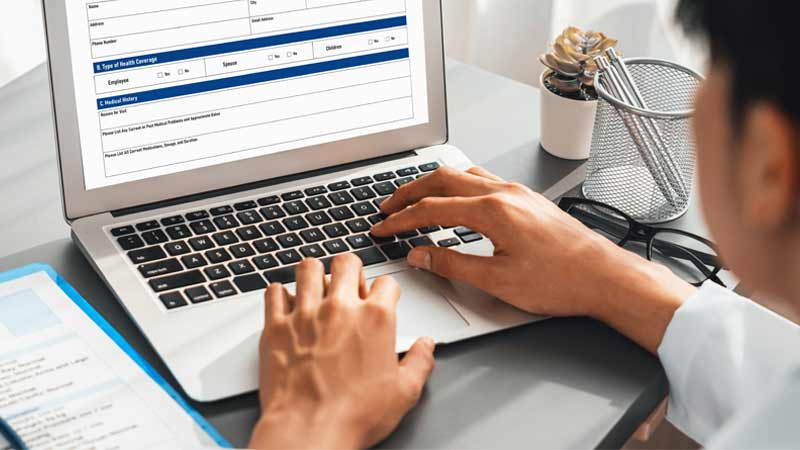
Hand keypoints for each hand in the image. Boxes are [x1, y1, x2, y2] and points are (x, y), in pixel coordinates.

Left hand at [248, 255, 435, 449]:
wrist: (309, 431)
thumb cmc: (353, 415)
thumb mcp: (404, 392)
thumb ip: (420, 362)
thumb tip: (427, 346)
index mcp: (375, 319)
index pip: (387, 282)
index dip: (387, 290)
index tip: (383, 299)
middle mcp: (340, 308)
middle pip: (347, 262)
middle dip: (351, 270)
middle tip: (350, 286)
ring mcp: (305, 314)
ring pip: (308, 267)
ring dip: (315, 274)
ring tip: (318, 286)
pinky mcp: (276, 326)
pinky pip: (274, 291)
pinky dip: (280, 294)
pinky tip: (287, 304)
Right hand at [371, 167, 694, 351]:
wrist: (604, 277)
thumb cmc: (561, 281)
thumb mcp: (498, 281)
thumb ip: (452, 265)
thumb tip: (420, 255)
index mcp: (492, 211)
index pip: (431, 209)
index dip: (401, 220)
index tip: (382, 228)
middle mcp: (503, 193)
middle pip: (441, 180)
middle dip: (409, 192)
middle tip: (387, 207)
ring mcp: (516, 192)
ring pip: (462, 175)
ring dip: (432, 184)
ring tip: (414, 198)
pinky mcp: (526, 198)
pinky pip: (482, 179)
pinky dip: (457, 184)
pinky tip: (455, 196)